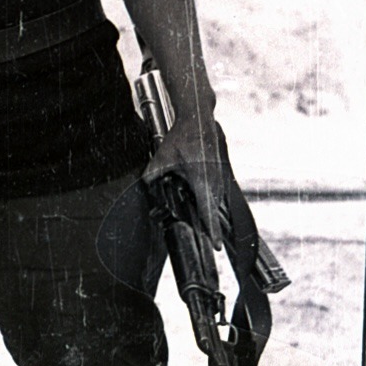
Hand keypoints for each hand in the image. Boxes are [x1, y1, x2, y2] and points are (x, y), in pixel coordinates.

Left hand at [143, 122, 224, 249]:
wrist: (198, 119)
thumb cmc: (182, 137)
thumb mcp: (162, 157)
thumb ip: (153, 175)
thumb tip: (146, 187)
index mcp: (201, 180)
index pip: (208, 211)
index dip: (212, 230)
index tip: (216, 246)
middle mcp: (213, 181)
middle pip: (213, 211)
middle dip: (211, 227)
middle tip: (210, 244)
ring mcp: (219, 177)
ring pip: (215, 202)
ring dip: (210, 214)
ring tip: (207, 229)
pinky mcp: (219, 174)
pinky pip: (215, 194)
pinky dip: (210, 203)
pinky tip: (203, 206)